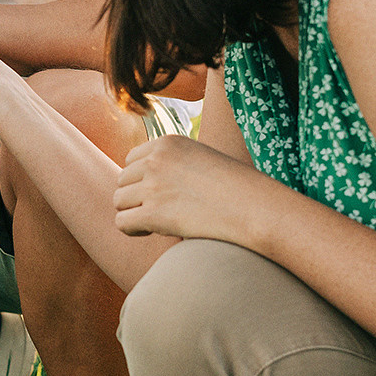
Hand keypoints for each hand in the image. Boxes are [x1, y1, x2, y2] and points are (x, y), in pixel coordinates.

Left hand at [113, 134, 272, 241]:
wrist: (257, 208)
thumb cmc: (237, 189)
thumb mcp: (202, 160)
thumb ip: (173, 163)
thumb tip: (144, 181)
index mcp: (167, 143)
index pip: (131, 160)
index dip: (142, 180)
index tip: (162, 194)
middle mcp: (156, 160)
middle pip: (122, 180)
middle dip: (136, 197)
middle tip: (161, 211)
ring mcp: (153, 185)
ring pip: (118, 201)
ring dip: (134, 213)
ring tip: (157, 222)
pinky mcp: (154, 213)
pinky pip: (122, 223)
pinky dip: (132, 230)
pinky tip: (150, 232)